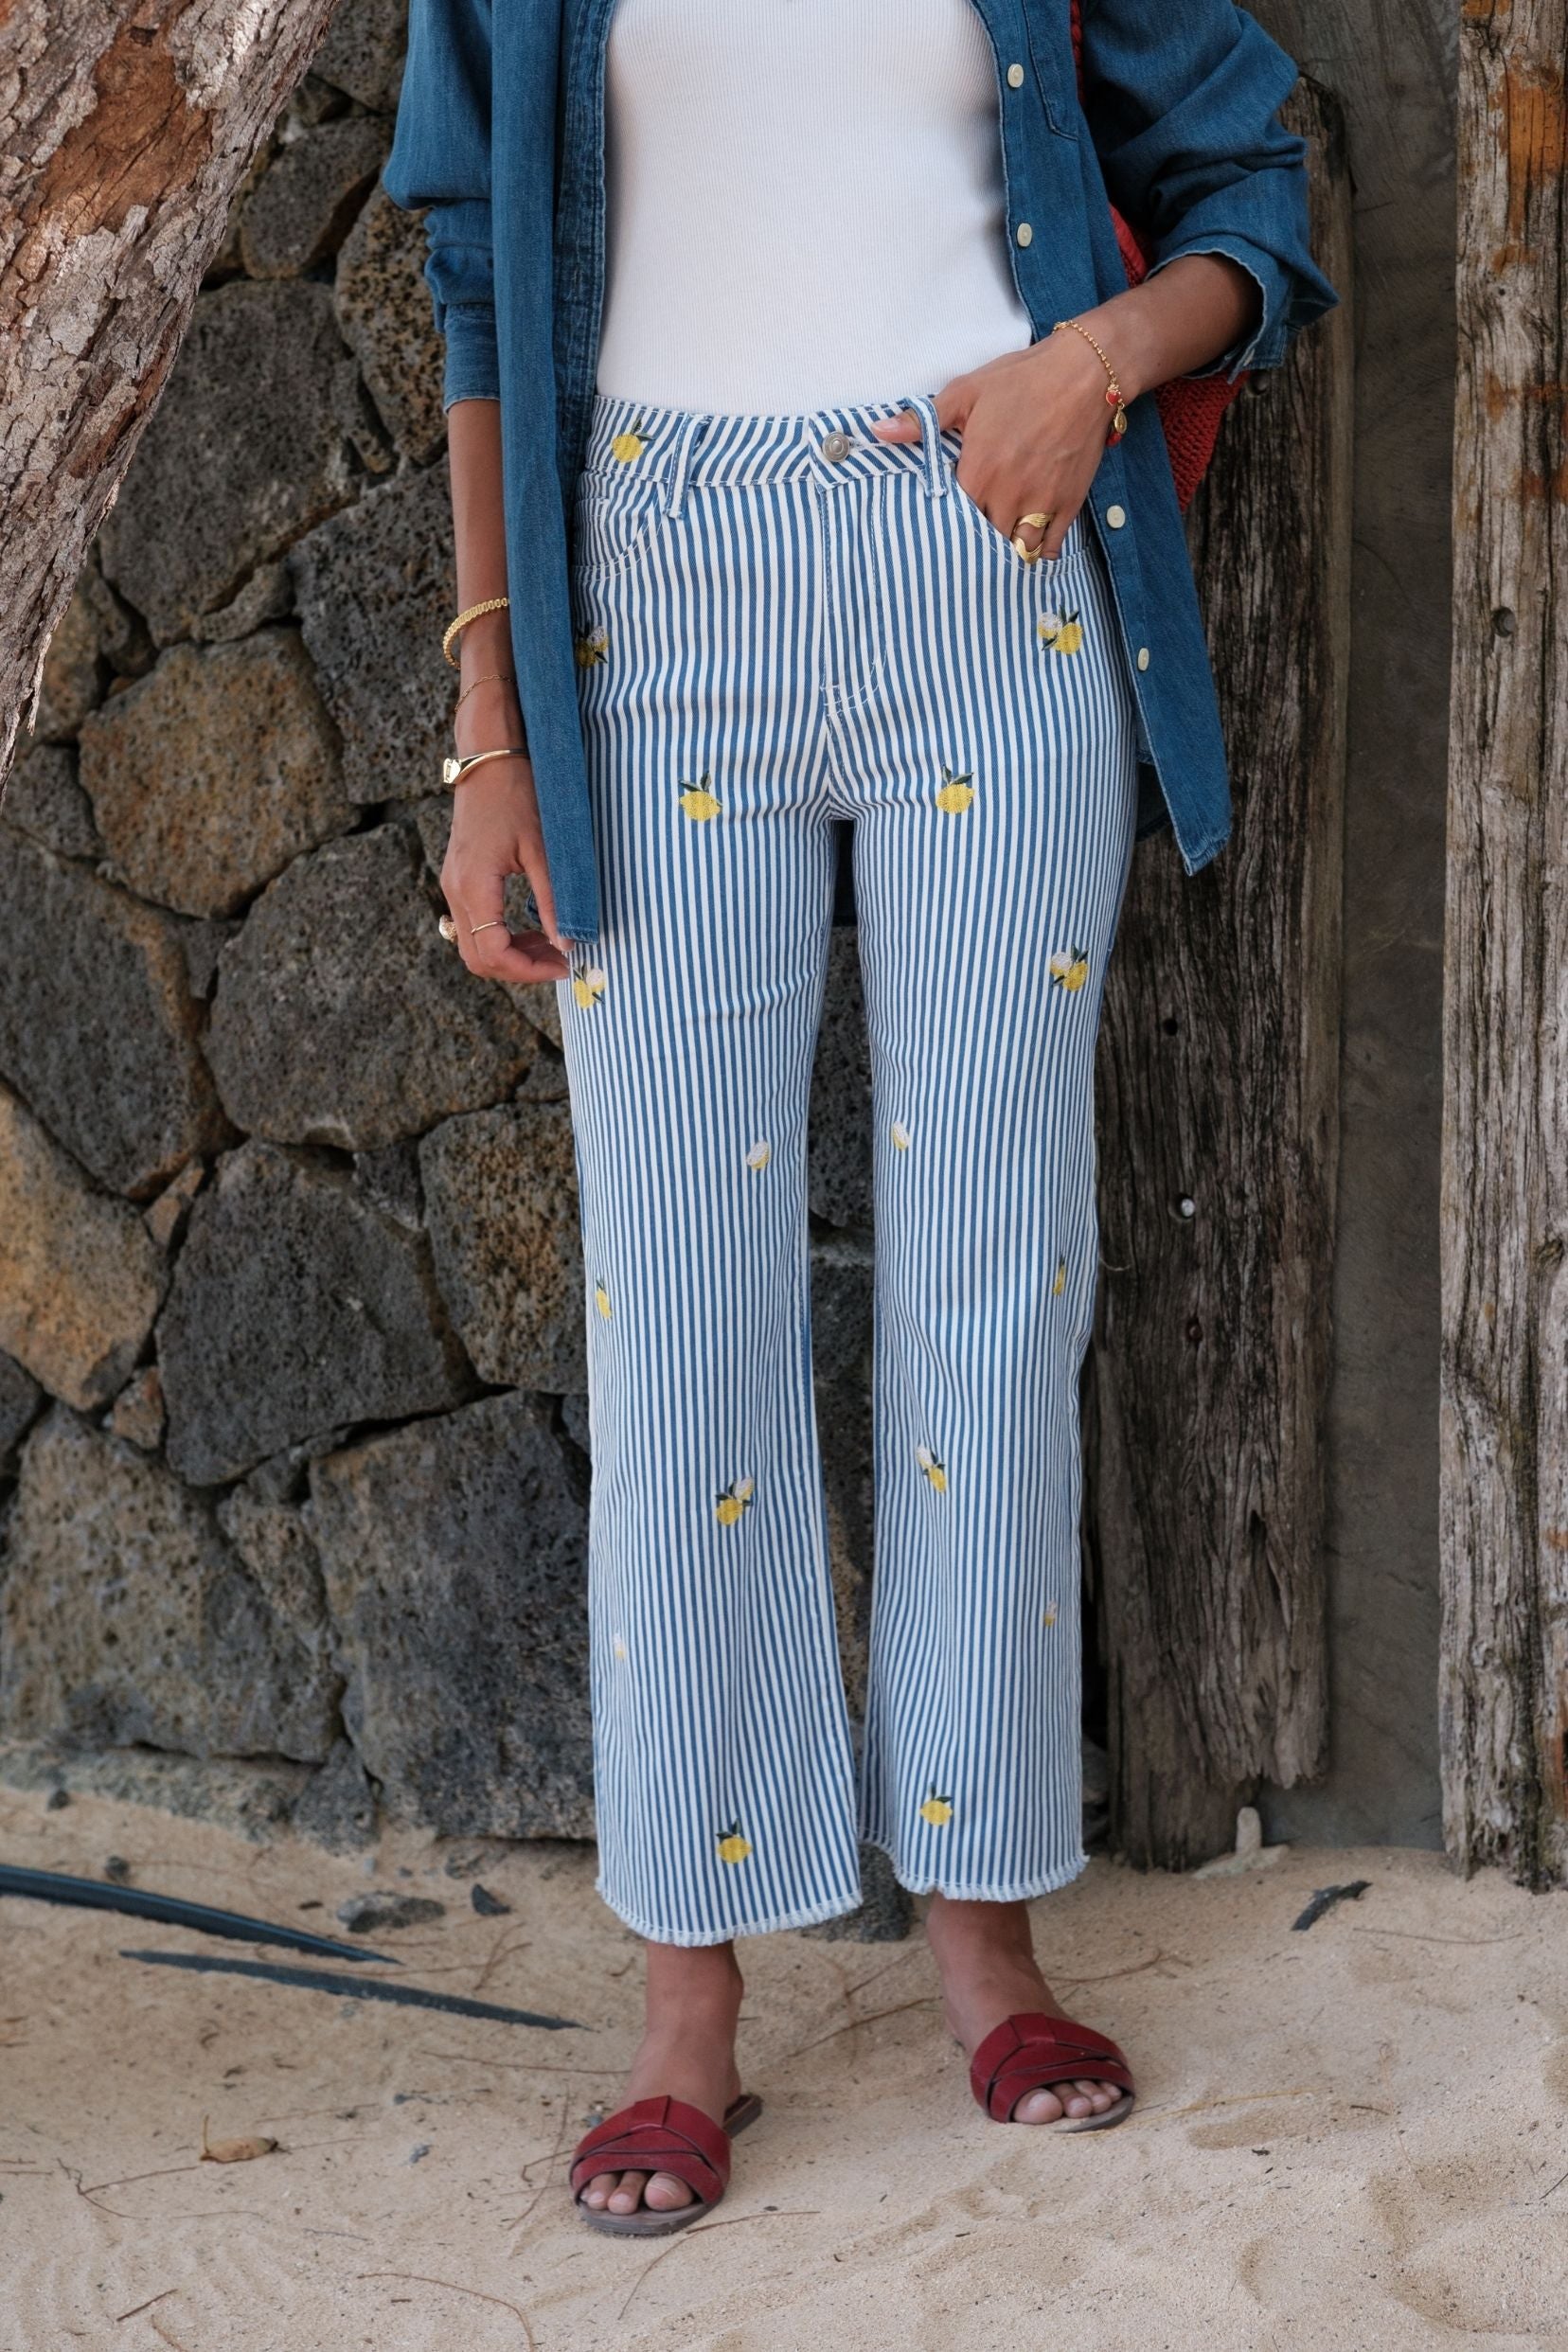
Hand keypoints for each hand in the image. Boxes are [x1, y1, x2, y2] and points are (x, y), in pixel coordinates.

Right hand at [443, 667, 568, 983]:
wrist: (489, 758)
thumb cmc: (517, 795)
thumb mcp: (544, 850)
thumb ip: (553, 902)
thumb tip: (567, 945)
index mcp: (474, 885)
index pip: (493, 952)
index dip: (528, 969)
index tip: (562, 965)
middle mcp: (455, 890)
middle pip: (478, 959)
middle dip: (519, 969)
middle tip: (559, 961)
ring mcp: (453, 885)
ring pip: (473, 946)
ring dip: (510, 955)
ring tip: (550, 946)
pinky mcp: (458, 879)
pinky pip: (473, 927)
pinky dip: (501, 938)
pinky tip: (531, 928)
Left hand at [870, 325, 1116, 559]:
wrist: (1086, 372)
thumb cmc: (1022, 379)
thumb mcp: (966, 392)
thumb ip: (923, 420)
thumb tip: (879, 431)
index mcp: (978, 473)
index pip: (951, 521)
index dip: (944, 527)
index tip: (939, 526)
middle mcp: (1008, 495)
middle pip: (983, 541)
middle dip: (974, 544)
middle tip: (965, 544)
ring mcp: (1040, 502)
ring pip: (1018, 549)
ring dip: (1005, 551)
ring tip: (995, 549)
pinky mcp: (1069, 502)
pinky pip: (1050, 545)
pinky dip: (1039, 551)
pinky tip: (1029, 546)